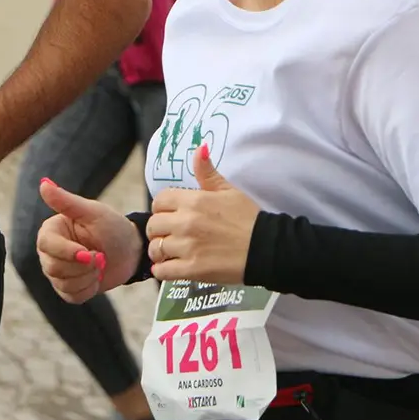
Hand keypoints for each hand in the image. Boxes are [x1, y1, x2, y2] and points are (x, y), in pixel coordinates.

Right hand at [36, 179, 142, 302]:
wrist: (131, 251)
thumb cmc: (113, 227)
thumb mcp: (93, 212)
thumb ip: (67, 201)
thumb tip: (43, 183)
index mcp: (51, 231)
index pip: (46, 245)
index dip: (68, 252)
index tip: (89, 252)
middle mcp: (49, 252)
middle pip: (53, 268)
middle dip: (83, 265)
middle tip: (101, 256)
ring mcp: (57, 272)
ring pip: (63, 283)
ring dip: (88, 276)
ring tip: (100, 264)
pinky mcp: (68, 288)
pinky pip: (72, 296)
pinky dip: (89, 288)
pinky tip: (97, 277)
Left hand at [147, 144, 259, 283]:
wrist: (265, 248)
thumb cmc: (248, 218)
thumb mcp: (229, 190)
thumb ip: (208, 172)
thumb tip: (199, 148)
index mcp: (193, 201)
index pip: (159, 200)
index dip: (163, 208)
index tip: (171, 214)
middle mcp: (186, 222)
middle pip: (153, 225)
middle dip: (159, 230)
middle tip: (170, 235)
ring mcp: (187, 247)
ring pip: (155, 249)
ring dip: (159, 252)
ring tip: (170, 253)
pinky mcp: (191, 269)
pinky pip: (162, 271)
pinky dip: (162, 270)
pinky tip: (171, 267)